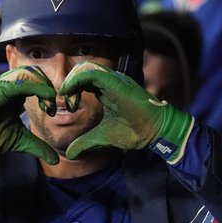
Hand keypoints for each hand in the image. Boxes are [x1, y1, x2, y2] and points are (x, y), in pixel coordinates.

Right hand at [0, 65, 58, 170]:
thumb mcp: (17, 141)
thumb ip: (36, 146)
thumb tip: (56, 161)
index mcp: (14, 95)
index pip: (37, 82)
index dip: (48, 93)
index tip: (51, 111)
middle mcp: (8, 86)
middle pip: (36, 73)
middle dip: (48, 88)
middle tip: (50, 108)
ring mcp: (1, 85)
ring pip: (29, 72)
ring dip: (44, 86)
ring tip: (47, 105)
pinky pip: (18, 80)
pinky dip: (35, 86)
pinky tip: (43, 98)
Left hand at [58, 61, 193, 163]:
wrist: (154, 132)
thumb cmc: (134, 131)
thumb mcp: (102, 137)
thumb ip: (85, 142)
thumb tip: (70, 154)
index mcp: (106, 90)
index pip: (83, 79)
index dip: (71, 89)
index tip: (68, 105)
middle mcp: (109, 81)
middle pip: (81, 70)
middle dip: (68, 83)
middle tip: (66, 101)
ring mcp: (113, 80)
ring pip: (85, 68)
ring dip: (71, 81)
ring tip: (66, 96)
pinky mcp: (115, 83)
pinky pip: (91, 74)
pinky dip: (76, 80)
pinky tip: (69, 92)